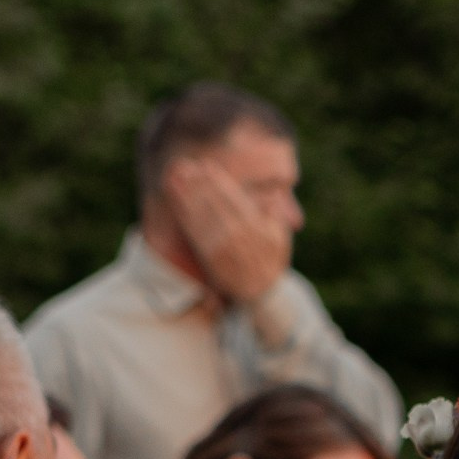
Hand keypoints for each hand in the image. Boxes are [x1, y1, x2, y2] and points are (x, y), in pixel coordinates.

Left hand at [166, 156, 290, 302]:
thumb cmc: (270, 260)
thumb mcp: (280, 237)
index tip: (207, 166)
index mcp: (255, 227)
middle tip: (186, 166)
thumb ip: (276, 215)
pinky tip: (177, 201)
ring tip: (177, 177)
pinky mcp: (209, 257)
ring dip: (188, 195)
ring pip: (202, 215)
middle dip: (199, 183)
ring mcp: (222, 247)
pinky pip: (195, 232)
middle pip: (214, 203)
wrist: (260, 293)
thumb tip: (275, 194)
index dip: (218, 181)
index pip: (233, 198)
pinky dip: (185, 214)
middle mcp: (238, 236)